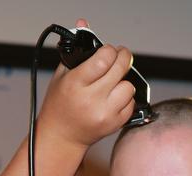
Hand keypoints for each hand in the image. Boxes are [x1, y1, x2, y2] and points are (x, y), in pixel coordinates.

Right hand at [37, 22, 135, 149]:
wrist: (62, 136)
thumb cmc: (59, 105)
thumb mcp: (62, 75)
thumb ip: (76, 50)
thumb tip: (84, 24)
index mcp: (75, 84)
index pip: (104, 58)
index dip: (110, 50)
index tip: (108, 50)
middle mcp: (91, 100)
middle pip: (121, 69)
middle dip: (123, 57)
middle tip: (120, 56)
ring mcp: (104, 114)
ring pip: (129, 86)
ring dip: (123, 81)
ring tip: (113, 82)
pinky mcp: (114, 124)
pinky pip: (131, 103)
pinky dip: (125, 98)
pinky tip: (114, 98)